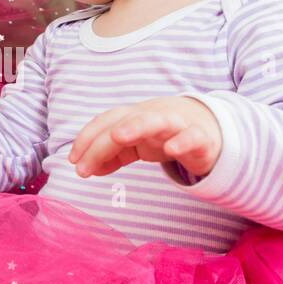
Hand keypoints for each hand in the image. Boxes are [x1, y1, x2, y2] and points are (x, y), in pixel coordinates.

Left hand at [69, 96, 222, 180]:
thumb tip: (87, 168)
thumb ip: (112, 155)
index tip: (73, 160)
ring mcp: (176, 124)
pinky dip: (182, 141)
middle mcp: (152, 115)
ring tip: (119, 136)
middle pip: (123, 121)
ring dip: (137, 125)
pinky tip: (171, 149)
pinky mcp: (200, 138)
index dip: (86, 138)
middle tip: (82, 166)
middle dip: (101, 141)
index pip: (105, 122)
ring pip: (155, 120)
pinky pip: (192, 137)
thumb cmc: (165, 135)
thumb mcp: (135, 145)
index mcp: (134, 116)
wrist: (209, 129)